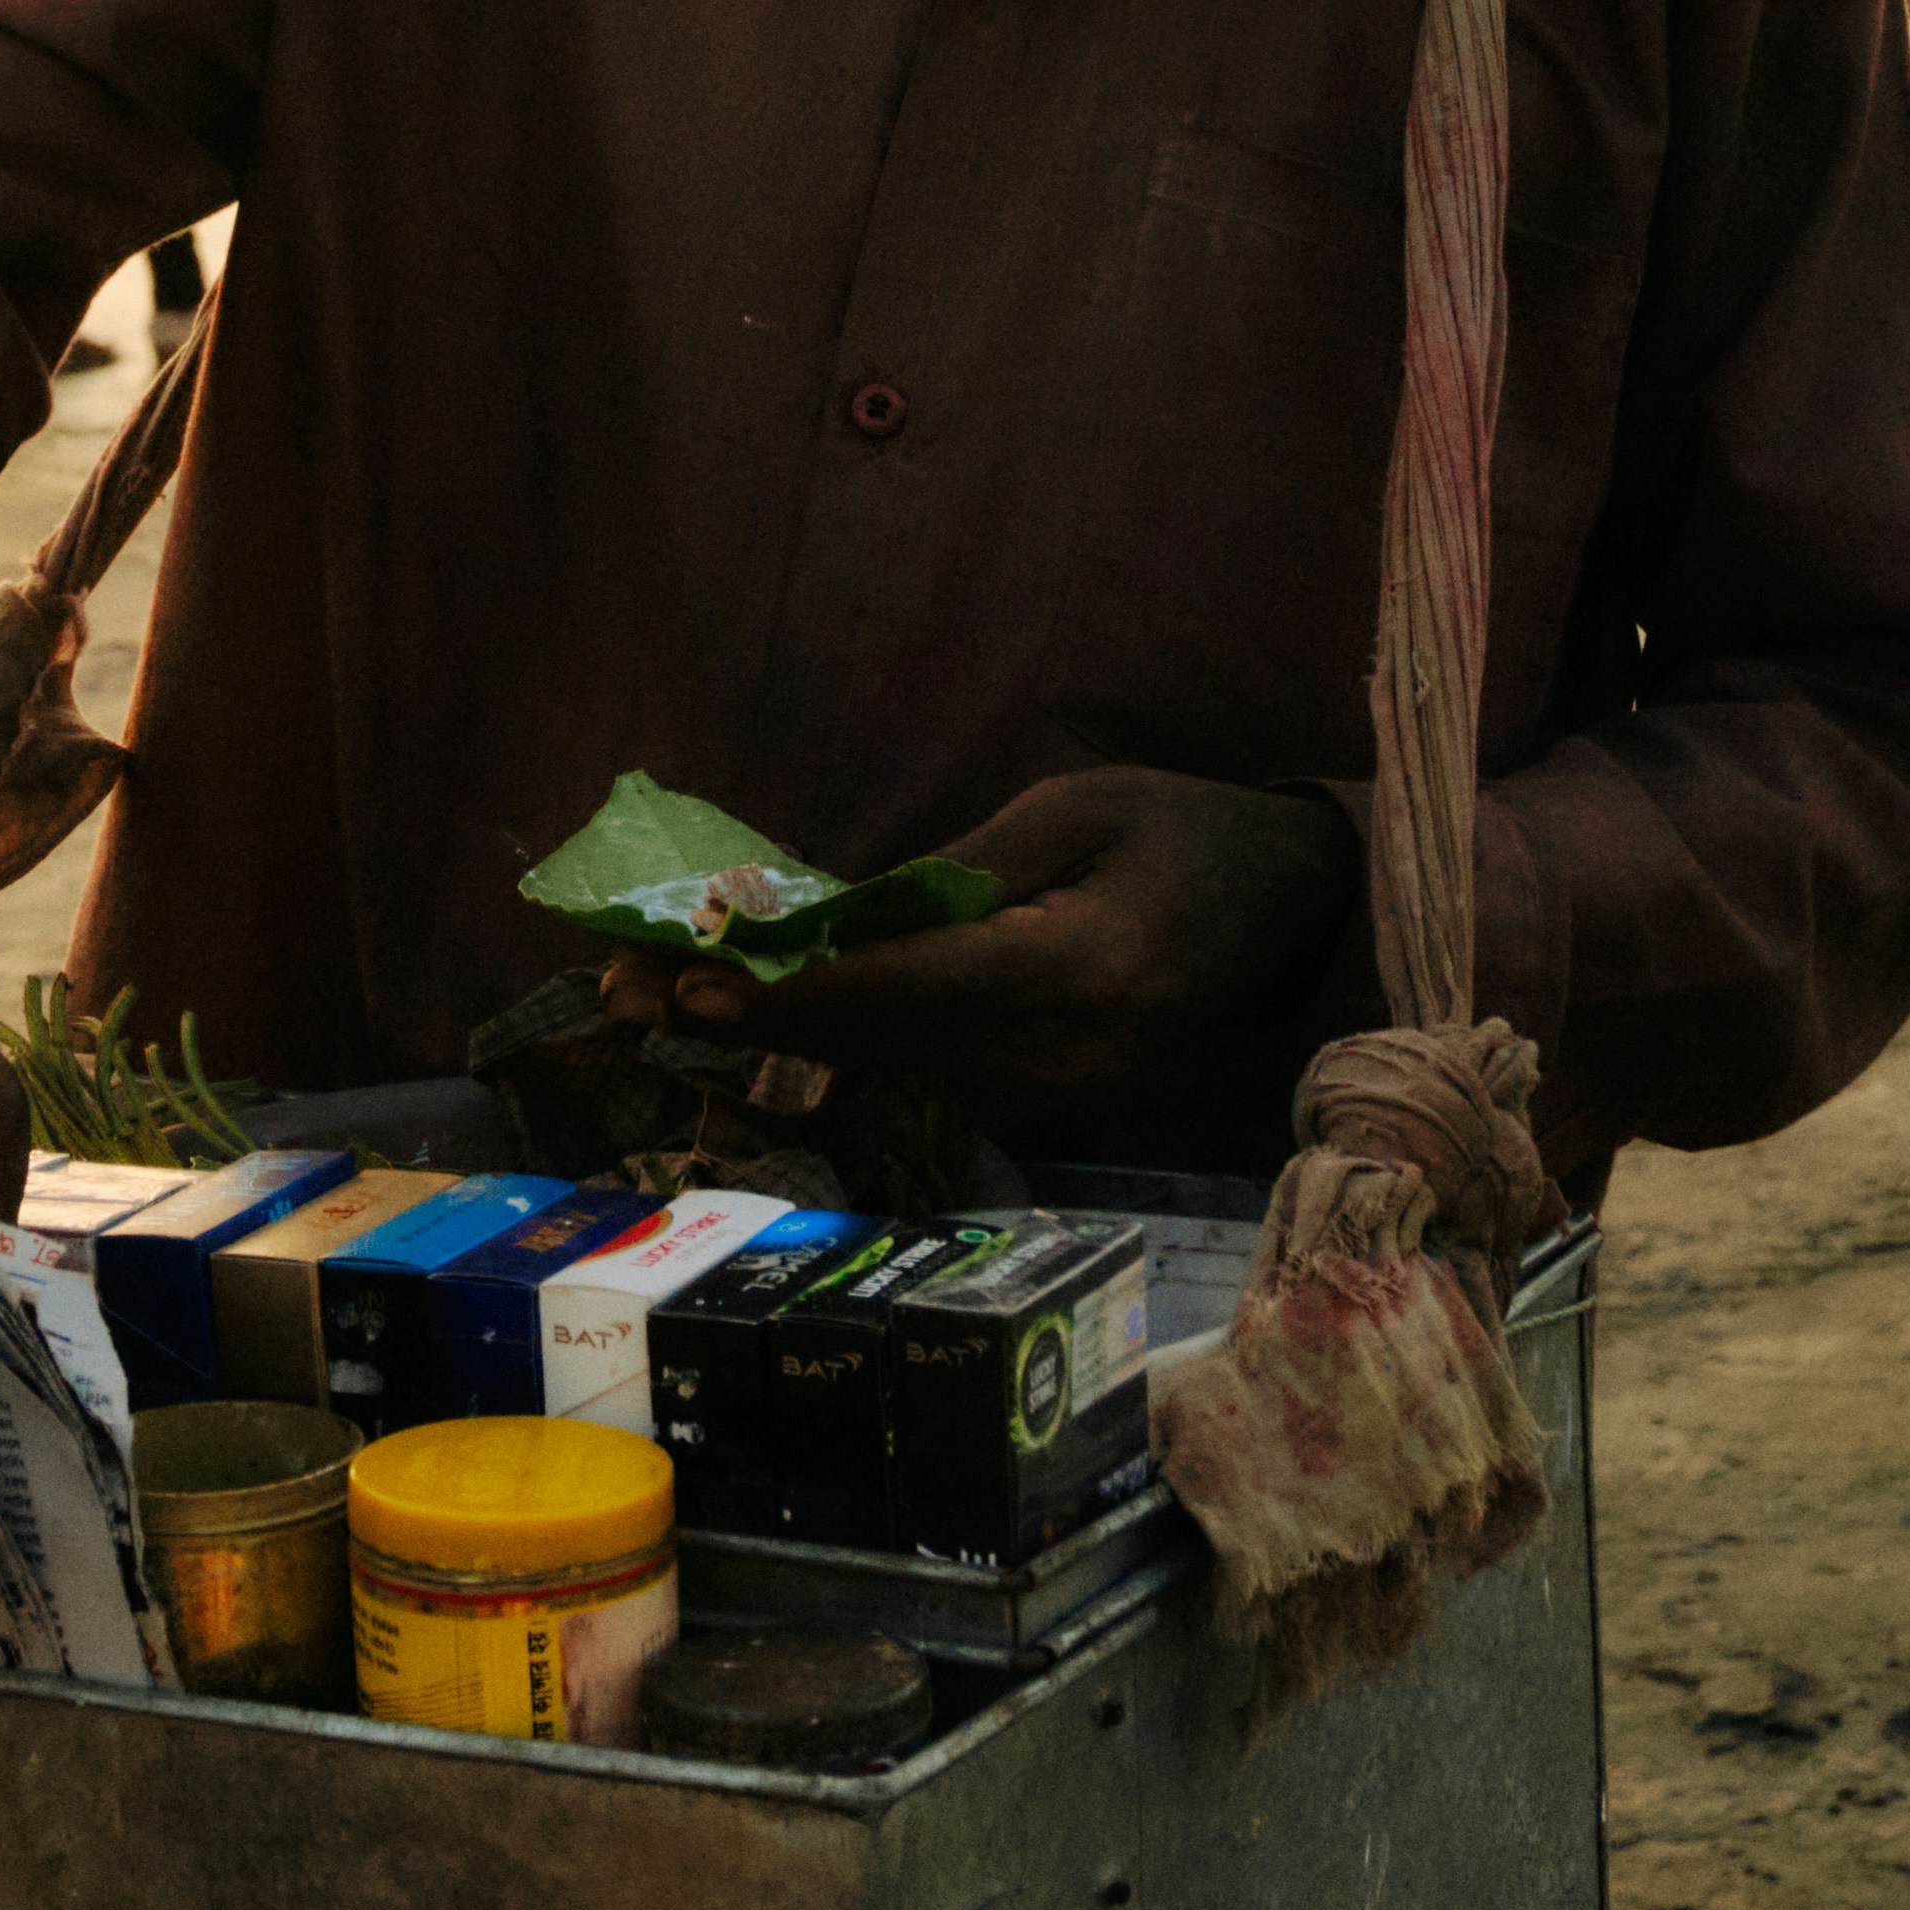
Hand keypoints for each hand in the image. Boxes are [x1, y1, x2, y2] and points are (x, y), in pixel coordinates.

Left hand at [700, 768, 1361, 1114]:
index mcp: (1078, 972)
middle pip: (876, 1044)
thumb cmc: (1186, 834)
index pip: (907, 992)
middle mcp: (1061, 1058)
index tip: (686, 979)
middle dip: (744, 1013)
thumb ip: (961, 874)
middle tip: (615, 984)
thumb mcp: (1077, 808)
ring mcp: (1058, 1095)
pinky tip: (756, 1004)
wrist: (1294, 912)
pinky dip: (840, 1036)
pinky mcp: (1049, 1100)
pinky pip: (926, 1067)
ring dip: (773, 1029)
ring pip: (890, 1065)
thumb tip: (841, 919)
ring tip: (650, 993)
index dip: (789, 990)